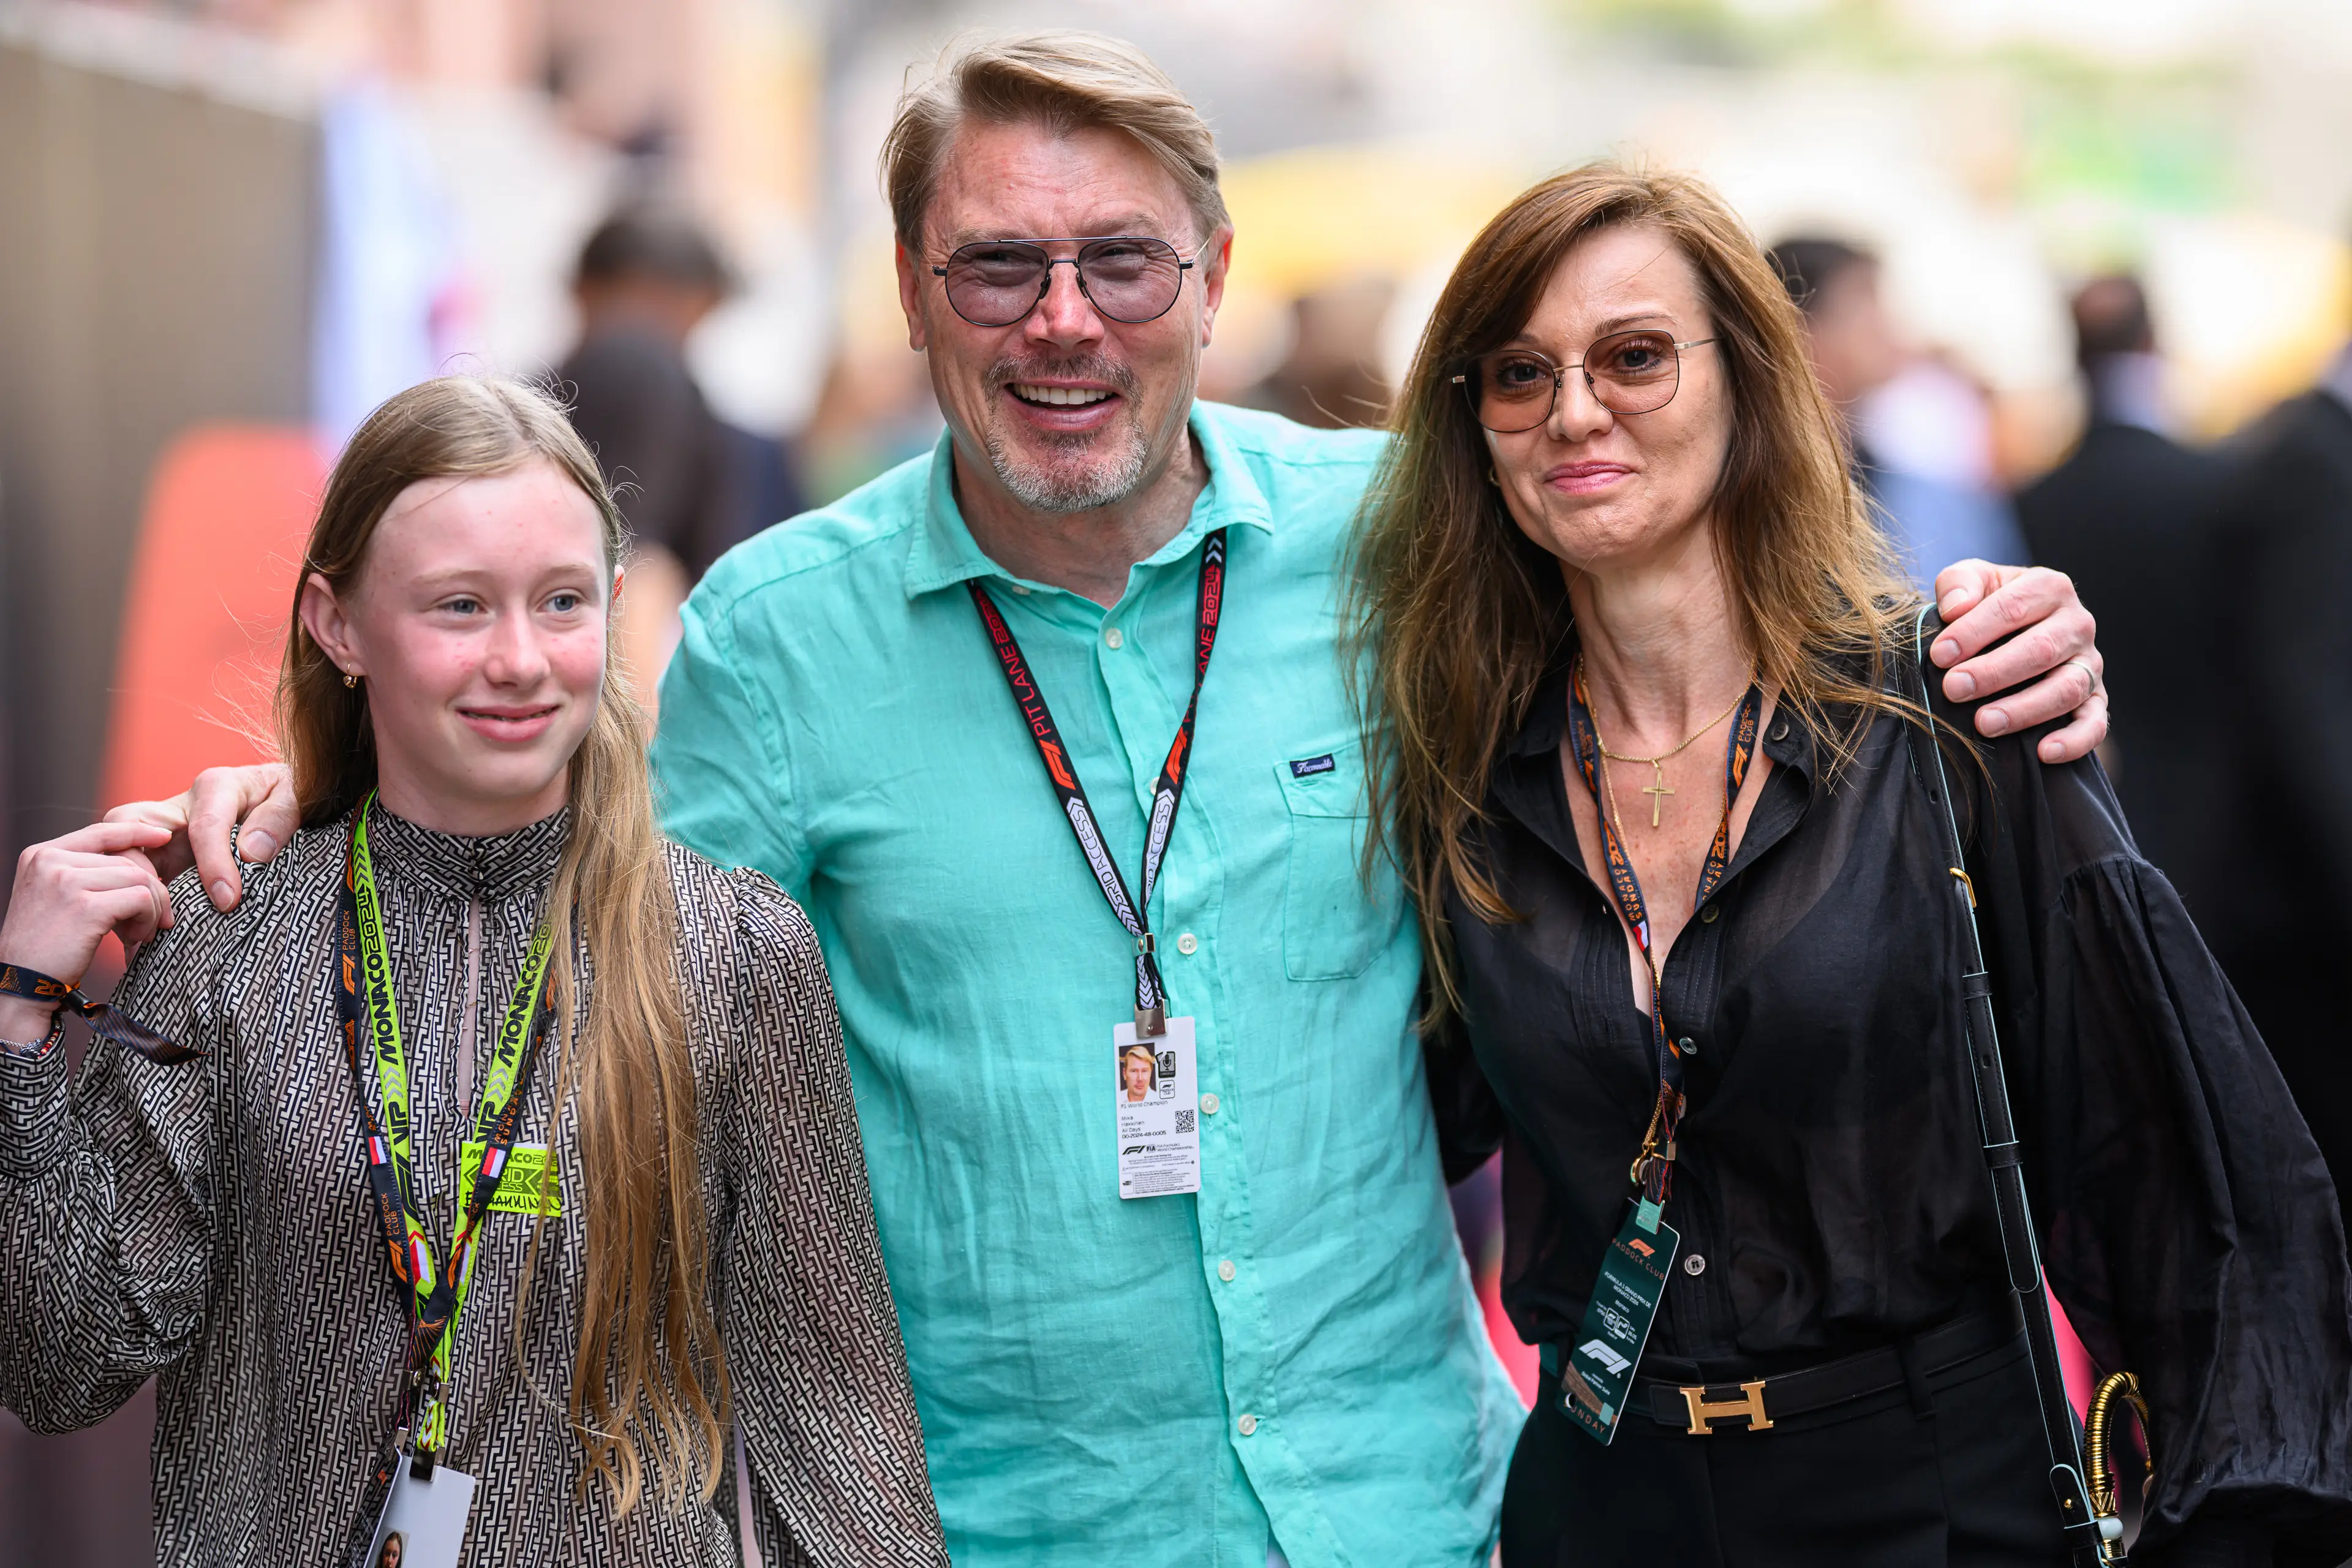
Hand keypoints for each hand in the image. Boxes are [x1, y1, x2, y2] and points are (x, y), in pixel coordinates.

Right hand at [0, 822, 173, 1041]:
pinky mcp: (85, 906)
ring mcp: (66, 881)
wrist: (22, 983)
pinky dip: (148, 919)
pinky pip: (141, 899)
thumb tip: (138, 862)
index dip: (137, 832)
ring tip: (139, 933)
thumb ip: (82, 873)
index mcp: (41, 854)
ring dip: (151, 909)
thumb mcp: (53, 897)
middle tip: (150, 921)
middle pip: (128, 860)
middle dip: (150, 890)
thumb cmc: (45, 945)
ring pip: (139, 879)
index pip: (101, 832)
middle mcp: (50, 860)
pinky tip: (135, 938)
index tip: (164, 836)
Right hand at [104, 763, 297, 917]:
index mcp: (216, 787)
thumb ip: (277, 819)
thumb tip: (251, 853)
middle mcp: (179, 809)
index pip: (205, 826)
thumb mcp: (295, 796)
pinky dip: (131, 904)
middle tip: (165, 916)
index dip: (214, 865)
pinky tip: (143, 935)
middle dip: (137, 868)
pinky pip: (132, 878)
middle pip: (129, 825)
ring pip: (120, 853)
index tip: (228, 900)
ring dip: (125, 889)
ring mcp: (164, 835)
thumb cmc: (289, 795)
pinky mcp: (160, 859)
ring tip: (147, 932)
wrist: (283, 801)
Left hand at [1928, 562, 2105, 764]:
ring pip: (2067, 688)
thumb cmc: (1987, 605)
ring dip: (2024, 709)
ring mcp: (2090, 663)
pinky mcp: (2095, 699)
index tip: (1940, 656)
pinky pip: (2095, 723)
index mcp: (2049, 588)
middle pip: (2041, 650)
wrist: (2016, 631)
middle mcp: (2077, 624)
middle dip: (1994, 672)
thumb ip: (1959, 583)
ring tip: (1984, 723)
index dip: (1974, 632)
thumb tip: (1955, 608)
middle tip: (1954, 689)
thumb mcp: (1972, 581)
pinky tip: (2043, 752)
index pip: (2012, 608)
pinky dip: (2074, 740)